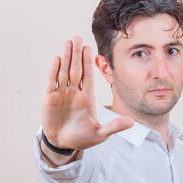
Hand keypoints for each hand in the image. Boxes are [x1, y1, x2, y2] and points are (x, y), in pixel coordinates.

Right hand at [41, 36, 133, 150]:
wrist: (63, 144)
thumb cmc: (82, 138)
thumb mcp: (100, 133)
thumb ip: (114, 126)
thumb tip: (132, 122)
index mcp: (87, 98)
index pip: (88, 76)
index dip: (88, 62)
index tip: (89, 49)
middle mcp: (74, 92)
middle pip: (75, 69)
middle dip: (76, 54)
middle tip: (77, 38)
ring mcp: (62, 94)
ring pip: (64, 72)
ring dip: (66, 57)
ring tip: (68, 43)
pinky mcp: (50, 99)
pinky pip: (52, 82)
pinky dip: (54, 70)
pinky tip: (57, 58)